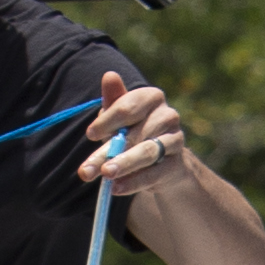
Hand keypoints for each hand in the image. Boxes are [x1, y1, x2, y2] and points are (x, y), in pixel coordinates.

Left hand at [86, 67, 192, 201]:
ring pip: (146, 152)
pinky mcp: (177, 164)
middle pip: (134, 133)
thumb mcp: (121, 115)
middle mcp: (168, 115)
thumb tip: (108, 76)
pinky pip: (154, 174)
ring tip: (106, 175)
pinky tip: (117, 188)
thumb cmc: (135, 130)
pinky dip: (134, 182)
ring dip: (124, 164)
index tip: (90, 135)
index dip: (107, 121)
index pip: (128, 107)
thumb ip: (113, 99)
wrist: (164, 160)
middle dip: (108, 151)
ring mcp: (175, 140)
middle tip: (87, 168)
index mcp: (151, 97)